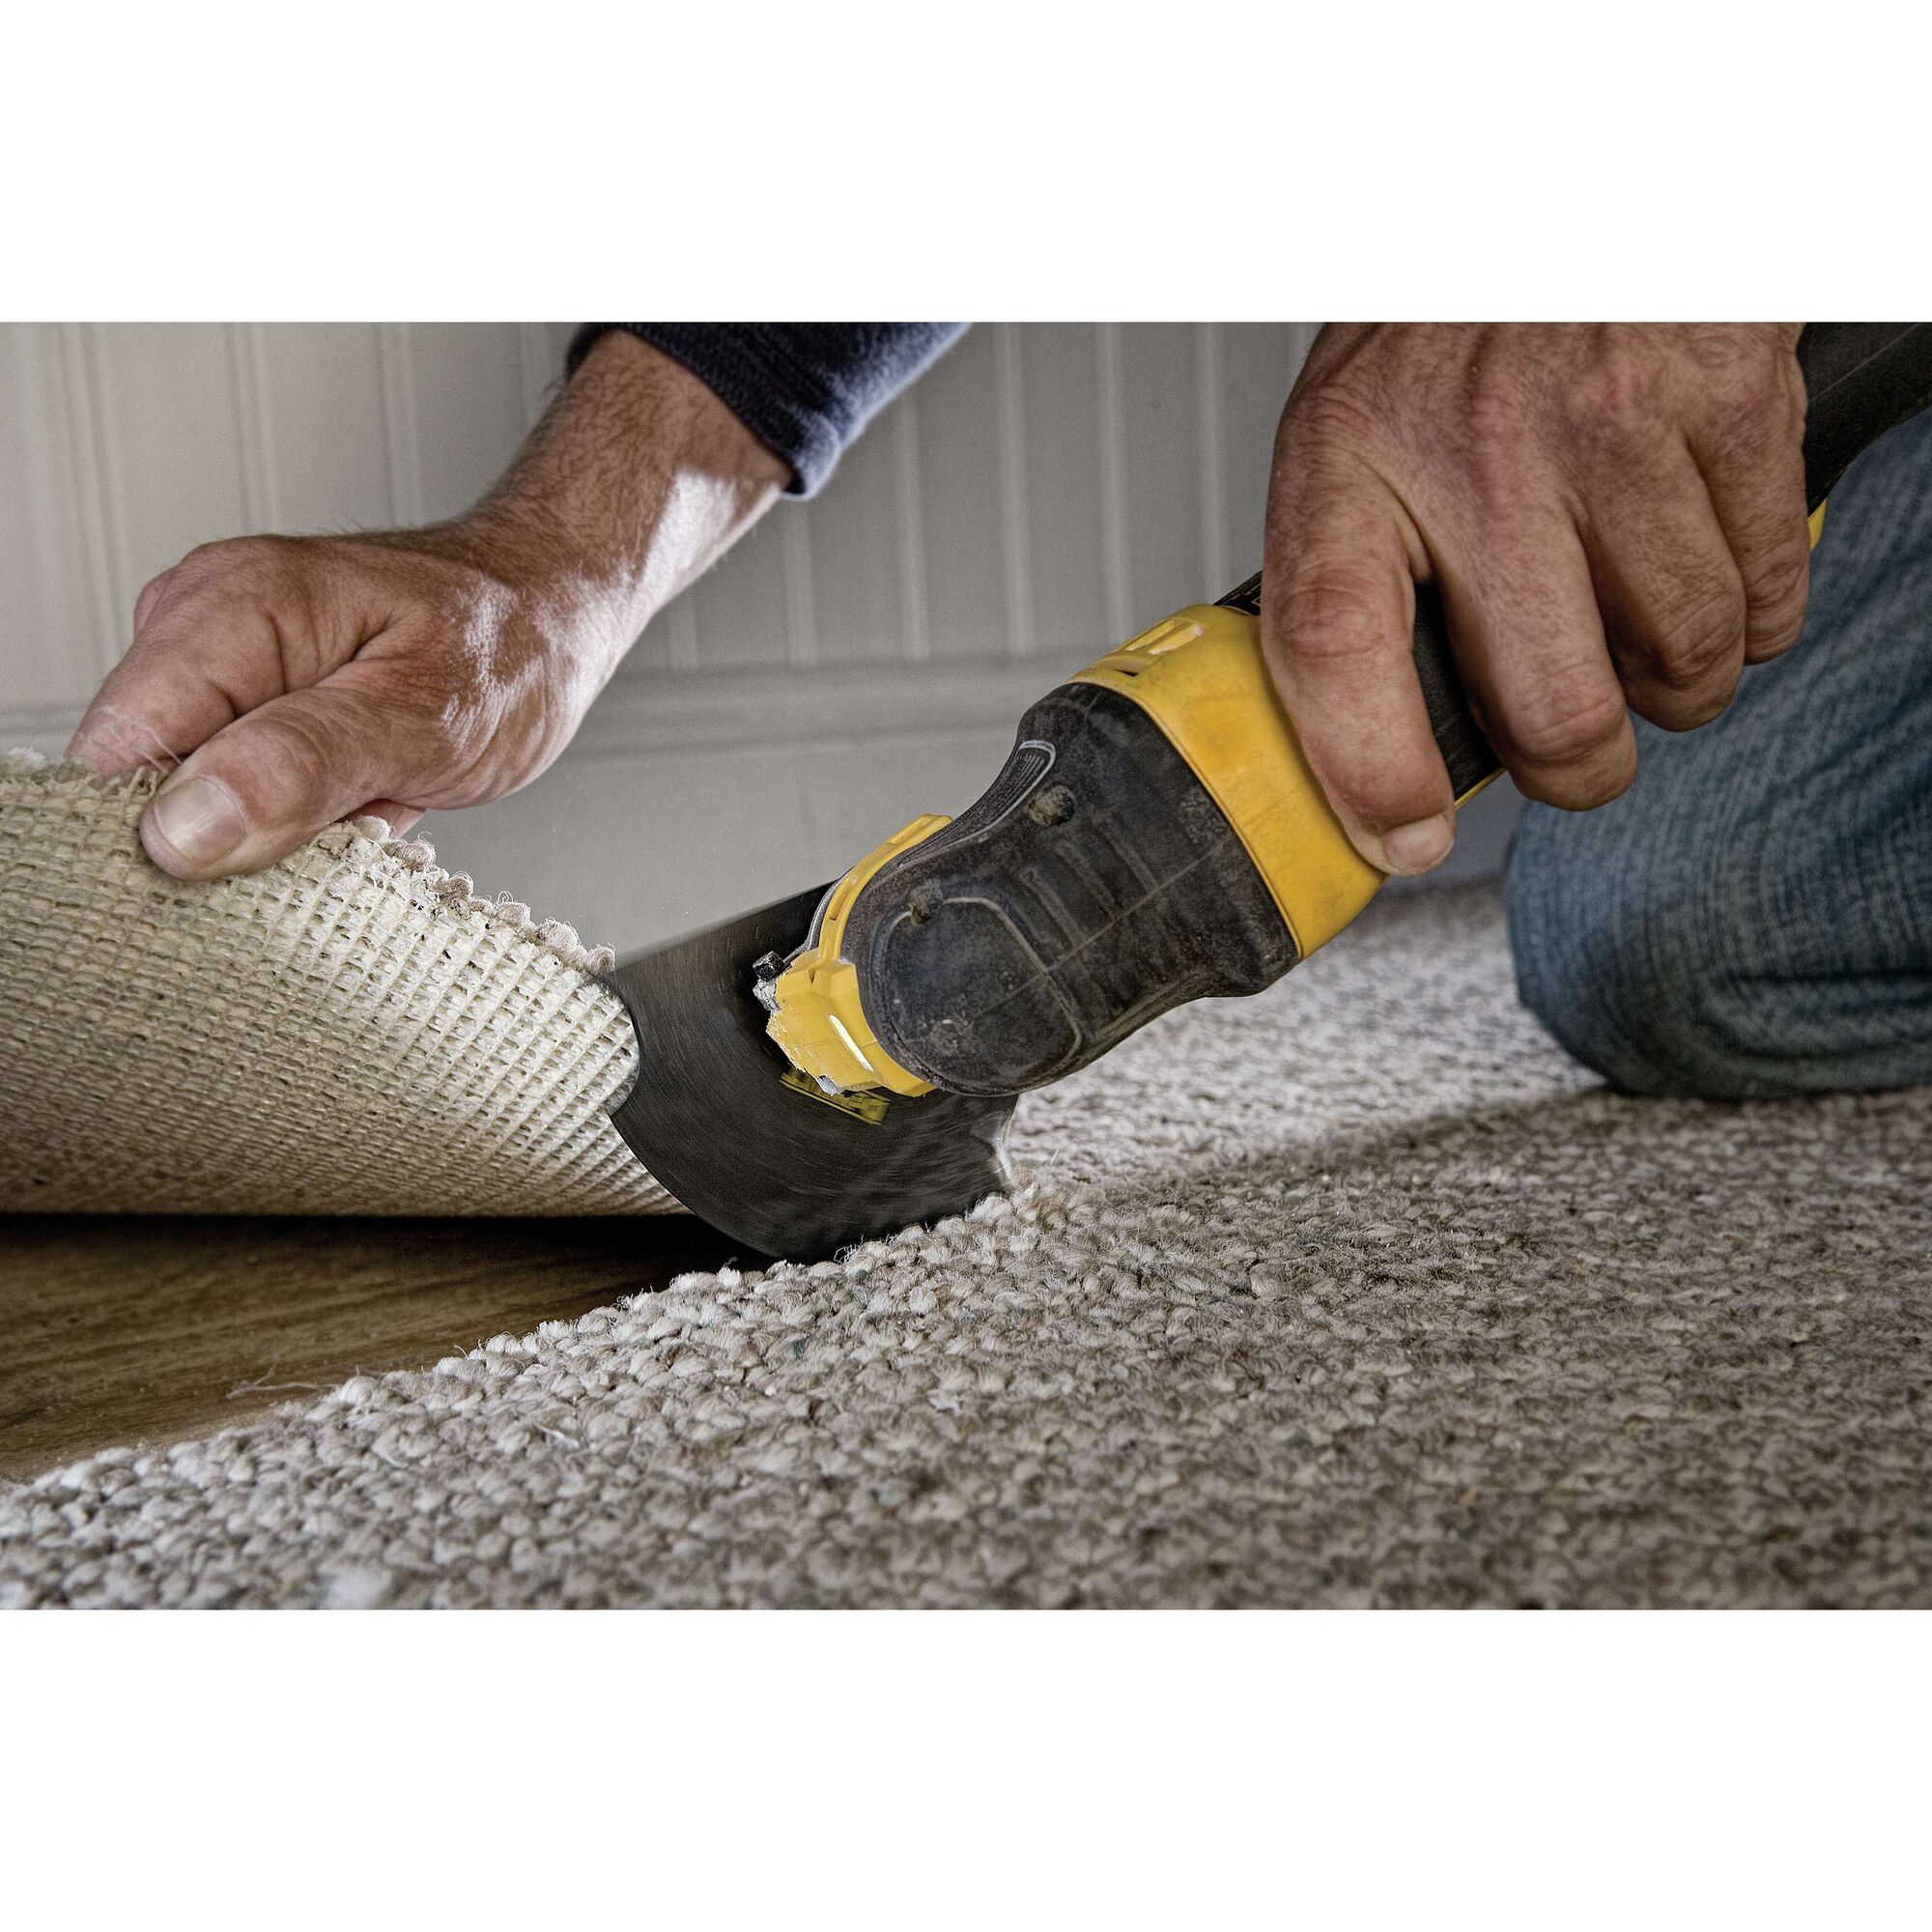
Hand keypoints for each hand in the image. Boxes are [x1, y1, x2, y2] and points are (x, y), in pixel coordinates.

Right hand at [68, 331, 788, 878]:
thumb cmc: (510, 649)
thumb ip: (302, 770)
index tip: (255, 857)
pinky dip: (299, 817)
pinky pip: (239, 793)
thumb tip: (180, 830)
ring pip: (195, 798)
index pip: (119, 748)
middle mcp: (203, 627)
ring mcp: (221, 667)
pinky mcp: (249, 706)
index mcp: (231, 612)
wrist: (552, 613)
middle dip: (235, 831)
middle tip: (347, 811)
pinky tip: (359, 793)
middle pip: (145, 780)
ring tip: (366, 791)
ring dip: (278, 827)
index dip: (166, 827)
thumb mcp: (426, 720)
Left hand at [1260, 323, 1809, 872]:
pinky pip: (1768, 597)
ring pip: (1680, 669)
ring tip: (1634, 624)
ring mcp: (1610, 423)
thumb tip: (1371, 774)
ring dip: (1673, 689)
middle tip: (1572, 745)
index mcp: (1348, 457)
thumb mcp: (1346, 445)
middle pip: (1550, 709)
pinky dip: (1751, 616)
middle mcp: (1475, 442)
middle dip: (1577, 768)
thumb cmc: (1454, 335)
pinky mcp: (1731, 402)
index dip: (1372, 774)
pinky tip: (1698, 559)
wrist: (1569, 190)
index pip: (1332, 648)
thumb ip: (1347, 592)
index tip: (1404, 837)